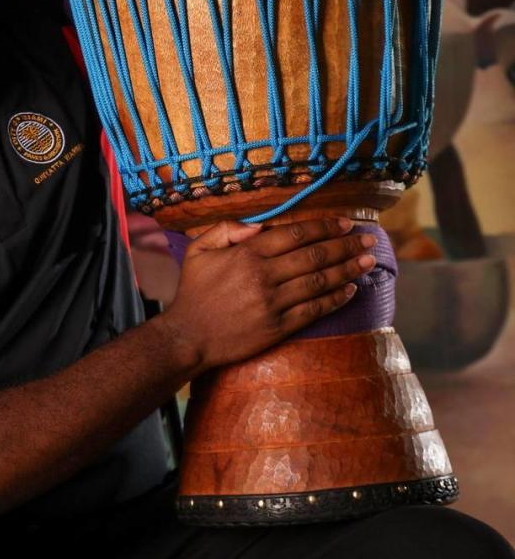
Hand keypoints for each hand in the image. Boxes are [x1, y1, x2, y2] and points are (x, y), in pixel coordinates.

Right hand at [164, 217, 375, 372]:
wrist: (188, 337)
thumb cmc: (193, 291)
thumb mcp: (197, 251)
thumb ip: (225, 230)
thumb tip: (258, 224)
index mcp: (247, 253)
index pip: (295, 234)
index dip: (324, 226)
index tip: (345, 222)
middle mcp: (264, 275)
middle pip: (315, 255)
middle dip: (346, 244)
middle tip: (370, 238)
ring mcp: (273, 302)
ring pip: (319, 281)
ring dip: (348, 269)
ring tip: (369, 261)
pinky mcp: (278, 327)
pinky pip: (314, 310)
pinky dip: (335, 299)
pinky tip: (350, 291)